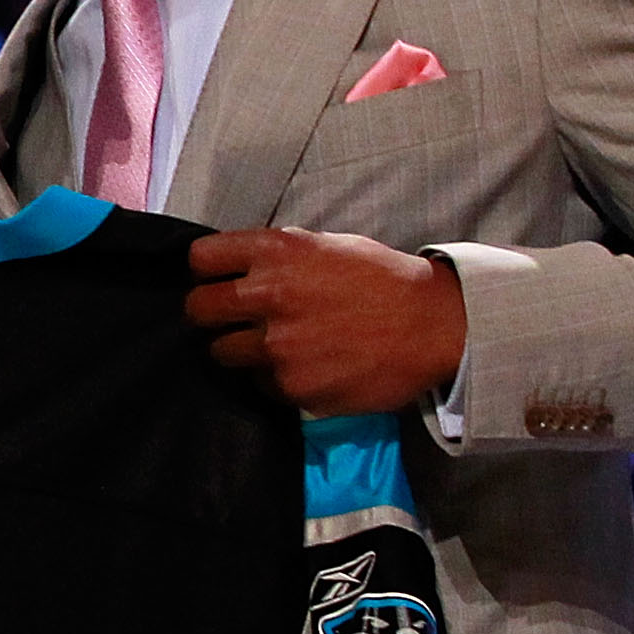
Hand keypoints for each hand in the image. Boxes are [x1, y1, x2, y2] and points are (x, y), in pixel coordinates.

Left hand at [180, 228, 468, 417]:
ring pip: (222, 352)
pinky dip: (274, 377)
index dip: (207, 270)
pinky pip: (259, 383)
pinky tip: (304, 366)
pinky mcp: (293, 386)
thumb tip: (235, 268)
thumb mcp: (327, 247)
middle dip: (210, 313)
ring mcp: (279, 345)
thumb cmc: (382, 280)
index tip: (216, 278)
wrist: (434, 326)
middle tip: (230, 318)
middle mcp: (269, 295)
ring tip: (273, 345)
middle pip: (198, 309)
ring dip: (240, 350)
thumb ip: (277, 257)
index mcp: (277, 251)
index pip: (201, 259)